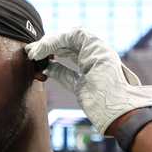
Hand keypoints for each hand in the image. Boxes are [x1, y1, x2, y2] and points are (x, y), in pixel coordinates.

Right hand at [25, 27, 151, 135]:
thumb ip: (66, 71)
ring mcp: (89, 68)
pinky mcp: (84, 83)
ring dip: (51, 54)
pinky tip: (44, 69)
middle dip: (49, 45)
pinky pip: (67, 71)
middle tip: (32, 52)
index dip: (53, 39)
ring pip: (67, 54)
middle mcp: (94, 55)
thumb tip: (47, 67)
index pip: (73, 35)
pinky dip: (54, 68)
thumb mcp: (88, 74)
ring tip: (35, 57)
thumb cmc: (108, 96)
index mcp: (98, 49)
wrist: (119, 116)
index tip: (39, 50)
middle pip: (68, 42)